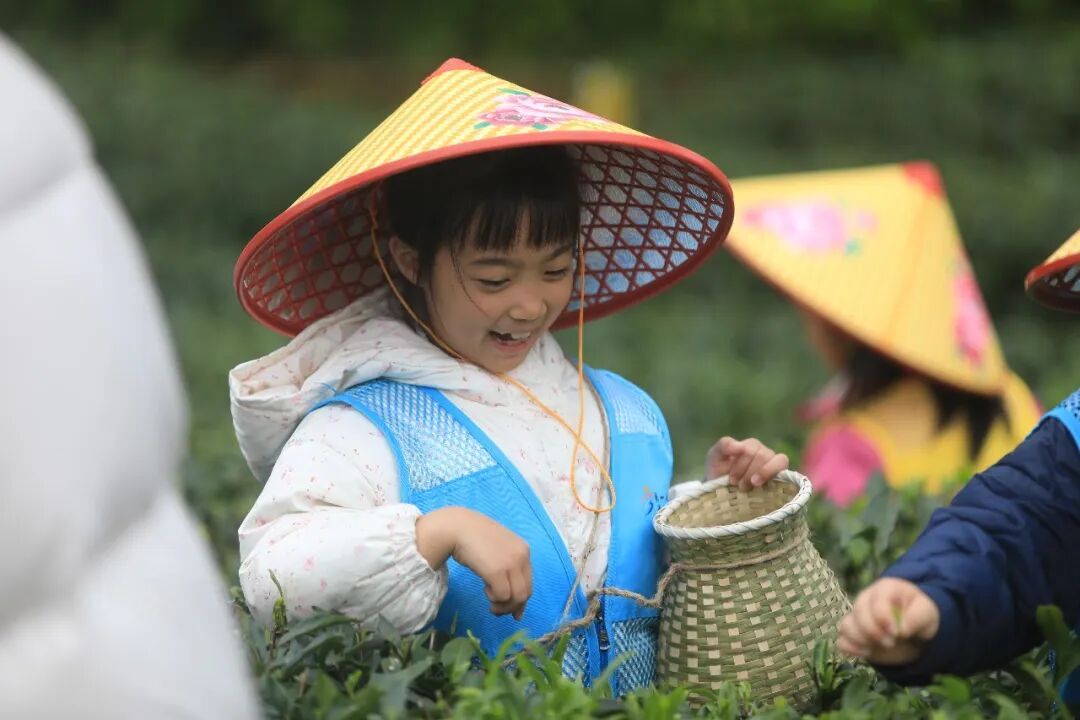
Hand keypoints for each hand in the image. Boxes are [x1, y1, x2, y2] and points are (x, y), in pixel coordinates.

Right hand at [416, 507, 532, 619]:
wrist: (456, 527)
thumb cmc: (472, 537)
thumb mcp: (497, 550)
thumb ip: (507, 566)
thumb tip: (510, 592)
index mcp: (523, 549)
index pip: (529, 582)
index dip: (521, 600)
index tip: (514, 612)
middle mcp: (521, 556)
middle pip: (525, 592)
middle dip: (512, 606)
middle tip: (496, 610)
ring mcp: (511, 563)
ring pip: (516, 597)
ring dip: (502, 605)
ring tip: (489, 600)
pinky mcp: (497, 571)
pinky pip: (502, 595)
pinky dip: (494, 598)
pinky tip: (485, 589)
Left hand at [706, 436, 788, 491]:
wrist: (724, 493)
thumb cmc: (720, 473)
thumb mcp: (715, 458)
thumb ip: (723, 446)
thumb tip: (738, 445)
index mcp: (749, 445)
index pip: (750, 449)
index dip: (741, 465)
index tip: (732, 480)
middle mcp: (763, 451)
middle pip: (762, 455)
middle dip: (748, 472)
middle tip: (739, 486)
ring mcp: (774, 463)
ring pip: (777, 461)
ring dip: (763, 474)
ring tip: (750, 487)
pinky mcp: (781, 476)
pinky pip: (785, 470)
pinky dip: (774, 475)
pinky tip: (764, 484)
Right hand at [837, 578, 940, 664]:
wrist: (914, 628)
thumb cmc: (919, 615)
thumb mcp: (926, 613)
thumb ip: (916, 618)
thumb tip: (901, 631)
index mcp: (885, 588)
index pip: (877, 601)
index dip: (883, 618)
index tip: (896, 633)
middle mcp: (866, 598)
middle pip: (858, 612)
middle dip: (873, 631)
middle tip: (891, 643)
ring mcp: (857, 616)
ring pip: (846, 626)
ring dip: (861, 640)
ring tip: (877, 648)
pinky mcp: (853, 633)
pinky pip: (842, 640)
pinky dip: (851, 648)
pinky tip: (866, 653)